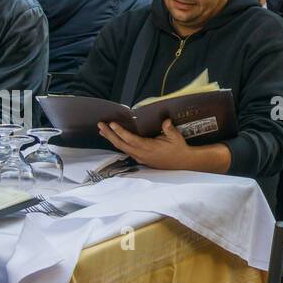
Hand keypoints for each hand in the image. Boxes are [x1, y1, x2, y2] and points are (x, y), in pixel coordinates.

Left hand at [98, 118, 223, 171]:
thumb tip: (165, 120)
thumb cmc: (179, 148)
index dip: (120, 132)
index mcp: (148, 147)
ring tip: (103, 131)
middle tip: (100, 125)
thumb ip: (169, 129)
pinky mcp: (141, 159)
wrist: (182, 162)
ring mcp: (140, 157)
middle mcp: (141, 153)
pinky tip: (116, 139)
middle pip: (121, 144)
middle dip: (110, 134)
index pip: (130, 139)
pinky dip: (119, 143)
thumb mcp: (176, 137)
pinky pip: (126, 150)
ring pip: (122, 148)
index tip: (112, 124)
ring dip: (112, 139)